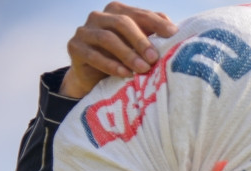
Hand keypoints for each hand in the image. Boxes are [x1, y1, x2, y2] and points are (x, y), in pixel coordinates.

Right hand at [60, 2, 177, 98]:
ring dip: (127, 54)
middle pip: (122, 23)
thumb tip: (175, 30)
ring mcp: (85, 30)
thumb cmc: (123, 58)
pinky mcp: (75, 47)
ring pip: (107, 38)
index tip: (173, 34)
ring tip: (143, 69)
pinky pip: (93, 55)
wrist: (94, 78)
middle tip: (154, 57)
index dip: (156, 22)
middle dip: (141, 40)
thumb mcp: (139, 47)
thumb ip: (154, 35)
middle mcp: (99, 17)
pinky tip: (125, 74)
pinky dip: (111, 65)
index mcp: (118, 12)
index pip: (139, 14)